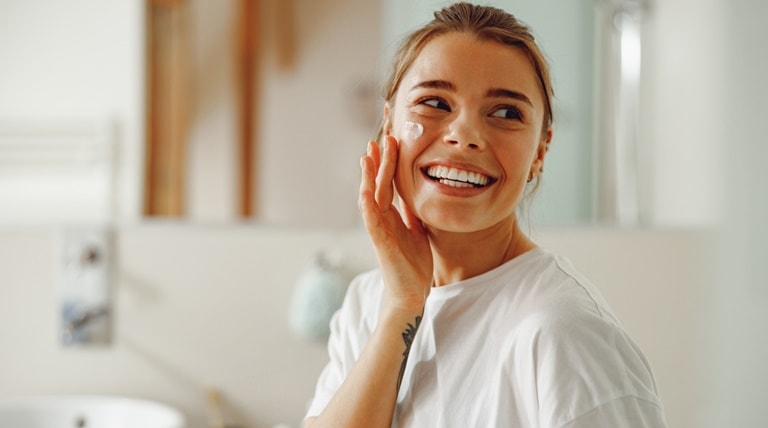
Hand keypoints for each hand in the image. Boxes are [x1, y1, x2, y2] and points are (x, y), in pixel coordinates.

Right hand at [359, 136, 432, 311]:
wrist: (411, 292)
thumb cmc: (413, 264)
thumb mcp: (418, 231)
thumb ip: (413, 214)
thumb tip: (415, 197)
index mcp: (392, 215)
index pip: (389, 183)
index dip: (389, 163)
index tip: (392, 142)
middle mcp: (383, 218)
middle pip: (379, 184)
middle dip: (379, 161)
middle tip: (381, 137)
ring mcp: (379, 228)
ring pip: (370, 196)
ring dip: (369, 176)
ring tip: (368, 155)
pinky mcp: (379, 241)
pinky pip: (370, 218)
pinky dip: (367, 202)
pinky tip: (365, 189)